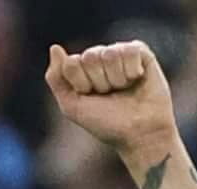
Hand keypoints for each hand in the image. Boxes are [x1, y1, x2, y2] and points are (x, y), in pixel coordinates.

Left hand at [47, 40, 177, 162]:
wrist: (139, 134)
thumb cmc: (107, 123)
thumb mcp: (72, 107)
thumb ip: (56, 78)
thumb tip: (55, 47)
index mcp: (82, 69)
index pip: (71, 63)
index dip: (81, 84)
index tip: (92, 98)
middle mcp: (100, 57)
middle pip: (89, 57)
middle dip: (100, 82)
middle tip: (110, 95)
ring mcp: (120, 53)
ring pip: (109, 54)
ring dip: (116, 79)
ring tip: (124, 90)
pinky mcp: (141, 53)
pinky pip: (129, 51)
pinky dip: (131, 71)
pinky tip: (136, 79)